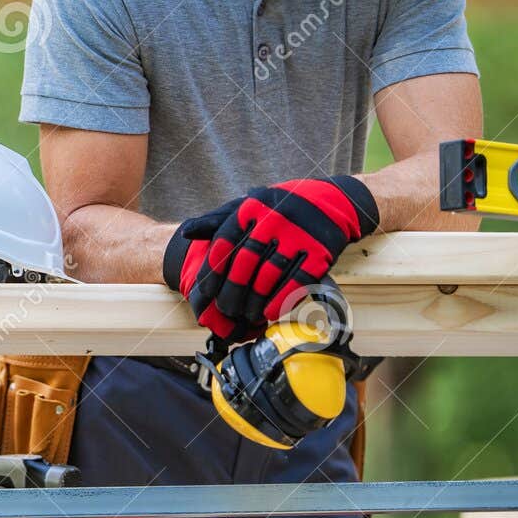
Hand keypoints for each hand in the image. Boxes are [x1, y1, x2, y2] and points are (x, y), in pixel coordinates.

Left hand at [162, 176, 378, 339]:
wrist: (332, 202)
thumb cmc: (280, 208)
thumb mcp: (247, 206)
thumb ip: (217, 221)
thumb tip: (185, 232)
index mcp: (250, 209)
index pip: (222, 246)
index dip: (212, 274)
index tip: (205, 294)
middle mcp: (272, 220)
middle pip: (243, 265)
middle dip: (231, 293)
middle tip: (226, 310)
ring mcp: (297, 235)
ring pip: (267, 277)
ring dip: (254, 301)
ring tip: (246, 315)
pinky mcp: (319, 251)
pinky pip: (295, 281)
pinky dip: (279, 301)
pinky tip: (268, 313)